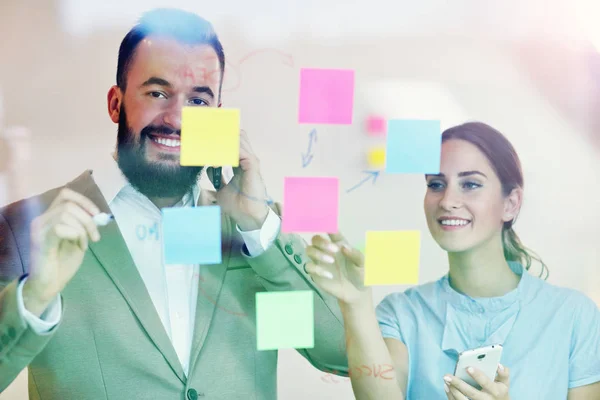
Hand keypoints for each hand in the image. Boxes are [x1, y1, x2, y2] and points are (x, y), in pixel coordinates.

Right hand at [24, 188, 100, 314]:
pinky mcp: (40, 240)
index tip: (97, 214)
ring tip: (84, 244)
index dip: (84, 201)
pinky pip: (60, 227)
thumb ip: (84, 226)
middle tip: (95, 237)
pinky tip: (79, 247)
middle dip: (88, 220)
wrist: (49, 284)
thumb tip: (98, 215)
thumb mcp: (78, 240)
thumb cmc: (62, 263)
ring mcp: (39, 229)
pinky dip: (76, 235)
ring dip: (83, 229)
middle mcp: (41, 219)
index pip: (65, 194)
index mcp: (50, 217)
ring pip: (66, 214)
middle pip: (69, 204)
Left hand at [206, 129, 268, 229]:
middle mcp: (247, 160)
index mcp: (241, 164)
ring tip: (210, 141)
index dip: (221, 140)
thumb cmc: (237, 204)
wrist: (246, 214)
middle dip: (223, 134)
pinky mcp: (252, 164)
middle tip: (207, 135)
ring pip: (239, 140)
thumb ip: (217, 178)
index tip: (206, 139)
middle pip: (238, 137)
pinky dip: (228, 149)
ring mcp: (250, 161)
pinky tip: (216, 153)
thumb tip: (209, 168)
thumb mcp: (221, 189)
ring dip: (224, 139)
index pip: (232, 144)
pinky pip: (240, 150)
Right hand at [304, 232, 369, 305]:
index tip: (329, 226)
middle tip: (334, 250)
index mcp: (339, 244)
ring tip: (331, 261)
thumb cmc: (360, 274)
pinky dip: (317, 269)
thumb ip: (355, 255)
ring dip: (318, 253)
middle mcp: (327, 250)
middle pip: (315, 239)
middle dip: (322, 242)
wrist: (357, 293)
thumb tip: (344, 247)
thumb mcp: (362, 264)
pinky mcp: (315, 273)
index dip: (328, 226)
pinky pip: (309, 267)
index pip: (332, 232)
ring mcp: (320, 261)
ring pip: (309, 250)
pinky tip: (329, 275)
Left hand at [444, 364, 509, 399]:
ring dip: (453, 390)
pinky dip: (451, 396)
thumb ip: (503, 373)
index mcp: (496, 391)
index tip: (468, 367)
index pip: (486, 383)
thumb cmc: (500, 392)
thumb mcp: (505, 383)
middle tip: (447, 376)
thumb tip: (498, 365)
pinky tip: (447, 387)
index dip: (478, 376)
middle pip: (471, 393)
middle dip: (459, 384)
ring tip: (446, 380)